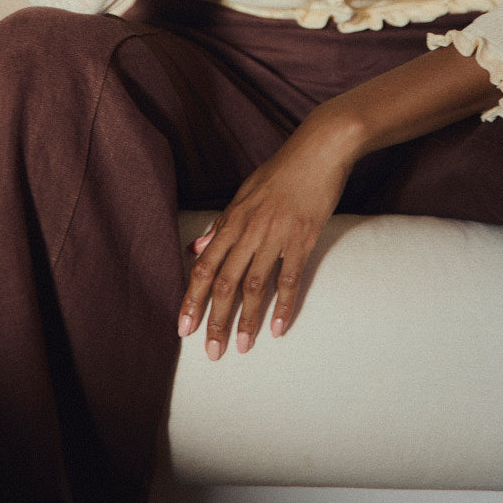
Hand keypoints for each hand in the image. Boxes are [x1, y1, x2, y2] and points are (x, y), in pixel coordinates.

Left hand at [177, 109, 356, 359]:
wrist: (318, 149)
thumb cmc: (281, 171)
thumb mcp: (244, 192)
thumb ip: (220, 224)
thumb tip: (194, 248)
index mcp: (232, 219)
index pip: (205, 266)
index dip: (192, 299)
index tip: (183, 327)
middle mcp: (249, 230)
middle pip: (225, 282)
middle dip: (214, 320)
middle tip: (210, 352)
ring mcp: (276, 235)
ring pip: (254, 286)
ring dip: (246, 320)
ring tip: (240, 347)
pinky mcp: (302, 239)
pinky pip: (289, 278)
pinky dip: (283, 306)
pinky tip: (278, 328)